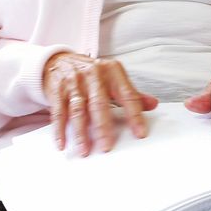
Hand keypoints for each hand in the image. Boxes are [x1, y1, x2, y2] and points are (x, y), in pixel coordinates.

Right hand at [42, 53, 157, 155]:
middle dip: (103, 127)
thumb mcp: (114, 78)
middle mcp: (93, 75)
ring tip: (85, 149)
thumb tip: (153, 104)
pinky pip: (59, 113)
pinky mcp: (57, 91)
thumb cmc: (91, 73)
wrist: (60, 60)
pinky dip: (60, 130)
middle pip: (99, 103)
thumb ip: (132, 94)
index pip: (127, 95)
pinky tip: (63, 143)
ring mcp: (74, 83)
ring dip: (81, 132)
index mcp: (112, 72)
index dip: (134, 115)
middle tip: (107, 146)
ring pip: (78, 110)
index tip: (139, 133)